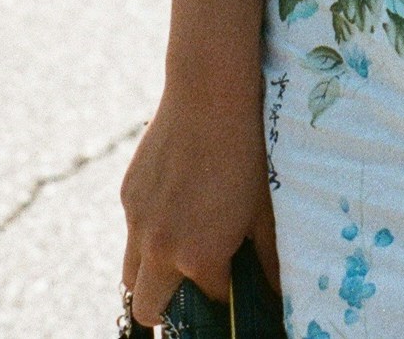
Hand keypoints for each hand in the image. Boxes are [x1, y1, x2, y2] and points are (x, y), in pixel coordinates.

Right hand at [119, 64, 278, 329]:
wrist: (209, 91)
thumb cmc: (247, 151)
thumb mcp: (265, 210)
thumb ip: (267, 260)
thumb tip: (276, 292)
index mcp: (198, 257)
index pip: (206, 305)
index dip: (223, 297)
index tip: (234, 284)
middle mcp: (159, 247)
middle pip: (147, 311)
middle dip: (169, 310)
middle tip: (195, 286)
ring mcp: (137, 220)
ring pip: (132, 273)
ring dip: (153, 273)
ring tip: (183, 245)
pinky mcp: (127, 194)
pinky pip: (132, 231)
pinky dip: (148, 232)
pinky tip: (177, 199)